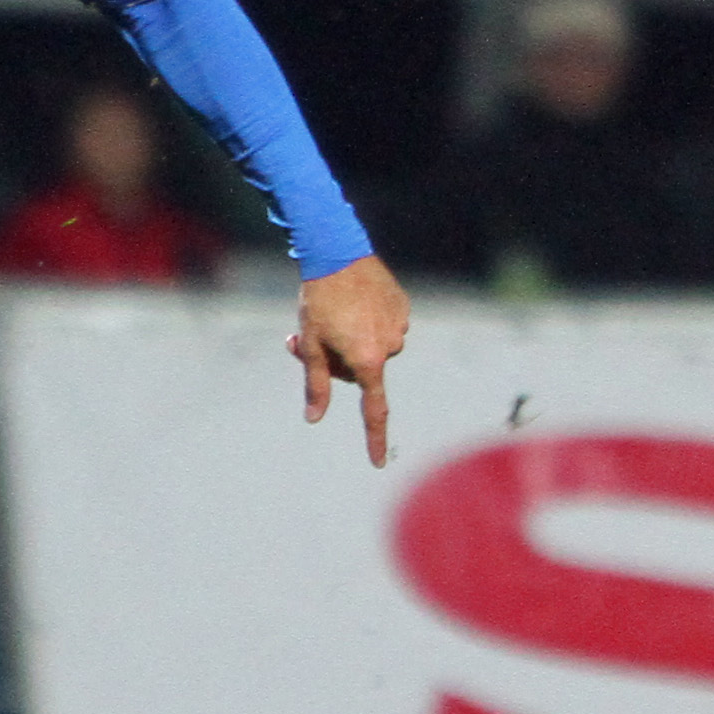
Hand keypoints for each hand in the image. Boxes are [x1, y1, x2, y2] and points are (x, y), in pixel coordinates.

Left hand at [290, 254, 410, 467]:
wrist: (337, 251)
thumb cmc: (318, 300)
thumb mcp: (310, 344)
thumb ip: (316, 384)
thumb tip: (314, 418)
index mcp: (367, 360)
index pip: (374, 409)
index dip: (375, 438)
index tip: (378, 462)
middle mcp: (390, 346)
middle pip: (365, 371)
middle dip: (342, 361)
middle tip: (315, 337)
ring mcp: (399, 325)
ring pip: (375, 347)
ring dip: (356, 339)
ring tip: (335, 312)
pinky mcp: (403, 306)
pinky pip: (386, 325)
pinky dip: (370, 320)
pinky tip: (354, 301)